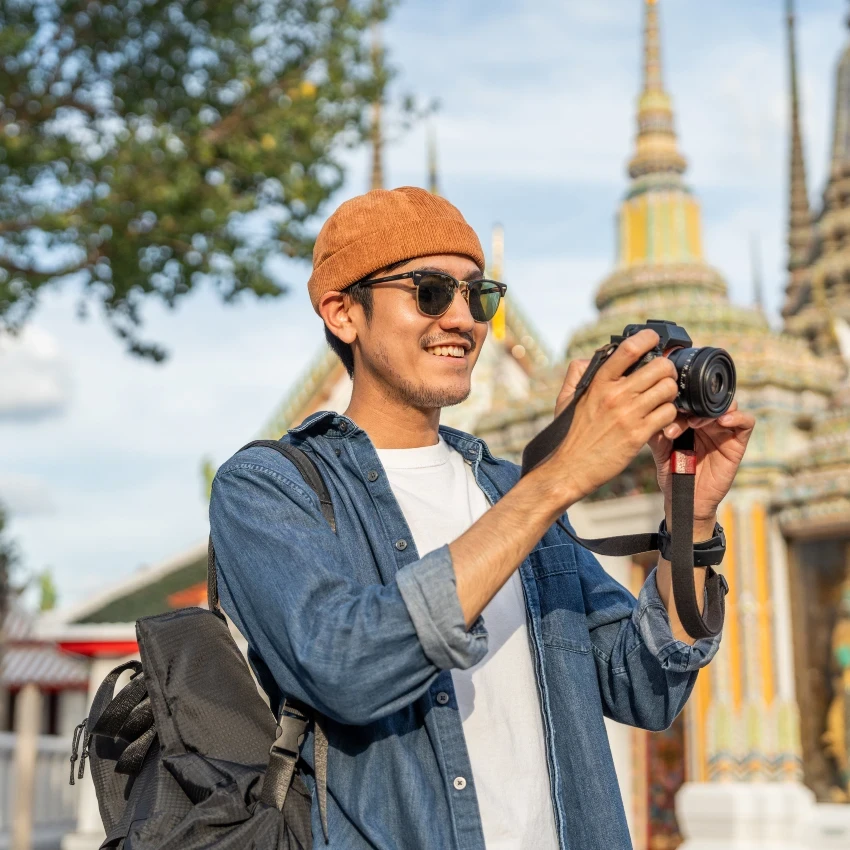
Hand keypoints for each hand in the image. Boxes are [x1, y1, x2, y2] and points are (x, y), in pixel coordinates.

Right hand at [543, 330, 678, 504]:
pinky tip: (660, 418)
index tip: (654, 339)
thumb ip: (577, 373)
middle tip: (664, 376)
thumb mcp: (566, 399)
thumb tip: (591, 357)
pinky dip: (670, 415)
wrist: (569, 468)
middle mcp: (615, 395)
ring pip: (668, 389)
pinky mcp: (638, 435)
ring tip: (662, 399)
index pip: (629, 349)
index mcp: (598, 383)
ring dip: (670, 392)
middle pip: (659, 367)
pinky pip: (668, 414)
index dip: (648, 339)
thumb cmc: (569, 434)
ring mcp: (628, 415)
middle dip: (667, 369)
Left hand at [648, 400, 755, 535]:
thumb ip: (657, 435)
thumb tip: (653, 415)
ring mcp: (723, 431)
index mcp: (689, 420)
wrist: (685, 499)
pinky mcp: (737, 443)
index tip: (666, 410)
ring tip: (695, 423)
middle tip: (680, 415)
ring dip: (711, 410)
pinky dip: (738, 417)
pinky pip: (746, 422)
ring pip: (727, 406)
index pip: (690, 399)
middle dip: (694, 404)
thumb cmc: (673, 474)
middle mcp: (707, 423)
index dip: (679, 401)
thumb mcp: (660, 452)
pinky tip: (723, 422)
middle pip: (709, 399)